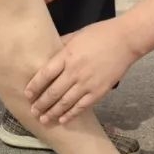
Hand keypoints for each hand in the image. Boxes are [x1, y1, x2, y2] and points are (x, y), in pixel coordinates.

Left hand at [25, 19, 139, 125]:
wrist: (126, 40)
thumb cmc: (100, 34)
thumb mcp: (76, 35)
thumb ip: (61, 45)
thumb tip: (48, 52)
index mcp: (67, 55)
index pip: (45, 74)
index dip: (34, 86)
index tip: (27, 94)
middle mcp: (75, 71)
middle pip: (52, 92)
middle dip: (41, 104)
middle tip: (33, 111)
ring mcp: (87, 83)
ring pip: (65, 102)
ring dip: (52, 113)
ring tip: (43, 119)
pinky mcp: (99, 91)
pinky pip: (81, 106)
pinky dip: (71, 115)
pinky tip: (62, 120)